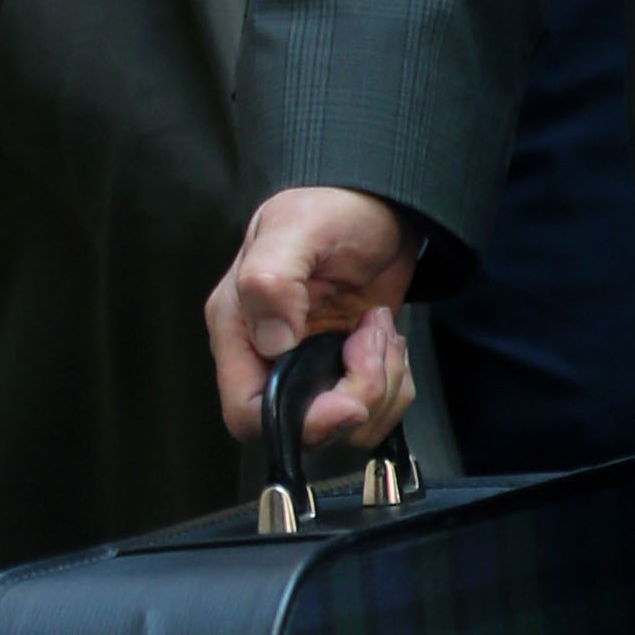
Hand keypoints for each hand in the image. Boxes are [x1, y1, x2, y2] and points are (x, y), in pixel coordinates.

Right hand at [207, 186, 416, 452]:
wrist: (378, 206)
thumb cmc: (332, 207)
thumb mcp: (298, 228)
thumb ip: (272, 280)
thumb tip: (273, 341)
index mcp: (239, 329)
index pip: (247, 414)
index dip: (300, 422)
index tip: (347, 402)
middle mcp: (268, 358)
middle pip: (306, 428)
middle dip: (356, 397)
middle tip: (372, 340)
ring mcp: (310, 368)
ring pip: (349, 425)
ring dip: (383, 383)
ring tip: (377, 328)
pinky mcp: (346, 371)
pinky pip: (376, 409)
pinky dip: (395, 380)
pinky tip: (384, 337)